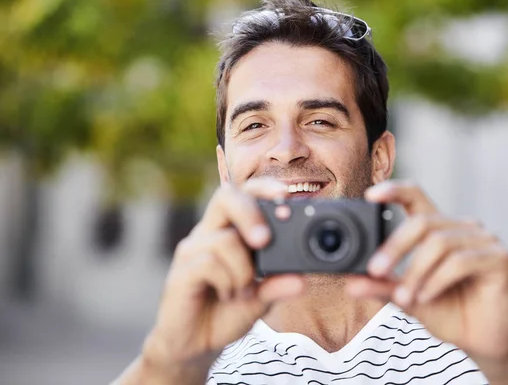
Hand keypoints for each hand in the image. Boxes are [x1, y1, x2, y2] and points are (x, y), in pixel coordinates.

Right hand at [142, 178, 304, 379]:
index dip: (262, 187)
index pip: (244, 194)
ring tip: (244, 291)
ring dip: (243, 270)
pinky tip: (228, 295)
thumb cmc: (226, 314)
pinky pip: (209, 264)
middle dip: (251, 213)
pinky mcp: (181, 272)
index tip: (285, 195)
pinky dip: (227, 282)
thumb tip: (300, 279)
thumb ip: (277, 287)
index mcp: (230, 231)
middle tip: (265, 240)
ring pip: (225, 240)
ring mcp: (192, 251)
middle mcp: (209, 234)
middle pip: (226, 197)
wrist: (194, 347)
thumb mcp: (260, 300)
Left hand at [346, 180, 507, 364]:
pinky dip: (436, 280)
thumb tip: (351, 284)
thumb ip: (383, 288)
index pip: (415, 196)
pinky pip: (460, 261)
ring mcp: (484, 240)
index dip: (393, 190)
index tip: (370, 195)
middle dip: (394, 246)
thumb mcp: (408, 299)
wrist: (484, 342)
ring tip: (404, 297)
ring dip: (415, 271)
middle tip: (374, 270)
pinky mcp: (499, 257)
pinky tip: (426, 297)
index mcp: (438, 230)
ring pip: (439, 243)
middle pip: (422, 222)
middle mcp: (461, 228)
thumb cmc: (449, 313)